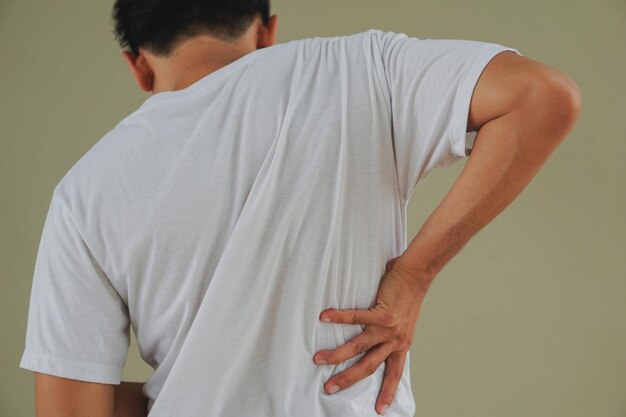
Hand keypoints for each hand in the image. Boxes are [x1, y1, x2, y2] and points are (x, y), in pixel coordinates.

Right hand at [313, 256, 431, 414]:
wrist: (417, 275)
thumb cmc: (408, 294)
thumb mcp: (404, 322)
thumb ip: (390, 333)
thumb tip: (376, 336)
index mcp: (402, 344)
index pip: (393, 373)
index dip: (386, 392)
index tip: (380, 410)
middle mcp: (395, 340)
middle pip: (368, 366)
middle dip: (348, 379)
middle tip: (329, 388)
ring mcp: (388, 328)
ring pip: (359, 347)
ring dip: (337, 354)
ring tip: (318, 359)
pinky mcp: (382, 312)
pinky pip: (356, 317)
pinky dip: (338, 317)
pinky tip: (324, 317)